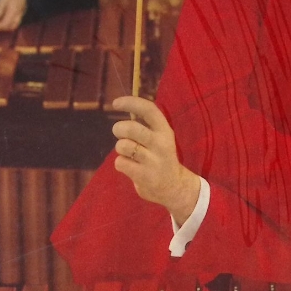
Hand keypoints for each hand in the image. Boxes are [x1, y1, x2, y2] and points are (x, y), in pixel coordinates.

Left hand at [112, 96, 200, 225]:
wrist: (174, 187)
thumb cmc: (160, 157)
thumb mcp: (160, 137)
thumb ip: (145, 124)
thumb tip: (123, 105)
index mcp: (165, 131)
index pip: (149, 110)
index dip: (131, 103)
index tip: (116, 103)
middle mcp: (161, 144)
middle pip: (131, 128)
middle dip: (119, 128)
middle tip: (119, 133)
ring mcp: (153, 161)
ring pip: (123, 146)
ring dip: (120, 148)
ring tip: (128, 153)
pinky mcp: (144, 176)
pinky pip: (120, 163)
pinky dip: (121, 164)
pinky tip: (130, 167)